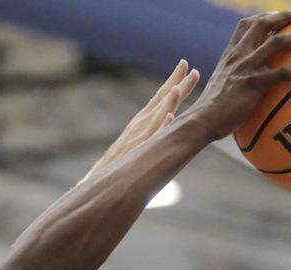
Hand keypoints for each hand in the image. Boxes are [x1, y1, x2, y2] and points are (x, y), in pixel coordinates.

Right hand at [83, 59, 200, 180]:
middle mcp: (140, 126)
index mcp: (142, 122)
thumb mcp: (137, 144)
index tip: (185, 65)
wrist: (97, 183)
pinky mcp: (137, 153)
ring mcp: (138, 138)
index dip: (173, 81)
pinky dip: (162, 127)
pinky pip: (152, 139)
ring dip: (169, 102)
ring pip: (157, 117)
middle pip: (161, 101)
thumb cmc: (117, 166)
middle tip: (193, 69)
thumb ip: (151, 134)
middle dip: (177, 85)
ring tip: (179, 88)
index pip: (159, 97)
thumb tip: (168, 124)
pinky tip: (172, 117)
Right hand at [187, 8, 290, 141]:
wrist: (202, 121)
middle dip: (286, 15)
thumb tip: (246, 92)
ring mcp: (246, 68)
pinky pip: (284, 74)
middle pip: (263, 24)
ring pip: (278, 42)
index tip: (279, 15)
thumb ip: (234, 82)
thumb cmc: (211, 113)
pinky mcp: (253, 84)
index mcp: (230, 55)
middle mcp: (238, 56)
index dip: (264, 17)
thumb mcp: (221, 89)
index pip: (246, 25)